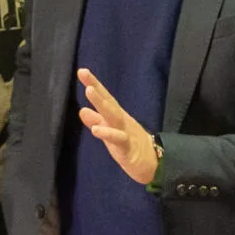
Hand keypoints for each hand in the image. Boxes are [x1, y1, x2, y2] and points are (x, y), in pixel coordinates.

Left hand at [77, 68, 160, 186]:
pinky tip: (96, 130)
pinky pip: (118, 139)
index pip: (105, 98)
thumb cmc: (128, 145)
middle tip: (84, 73)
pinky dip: (108, 134)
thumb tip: (82, 110)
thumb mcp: (110, 132)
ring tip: (89, 91)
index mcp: (116, 116)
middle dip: (96, 87)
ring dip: (101, 103)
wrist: (153, 163)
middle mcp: (121, 120)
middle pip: (108, 102)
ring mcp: (125, 132)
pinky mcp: (127, 148)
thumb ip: (97, 121)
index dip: (94, 84)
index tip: (82, 71)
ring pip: (113, 116)